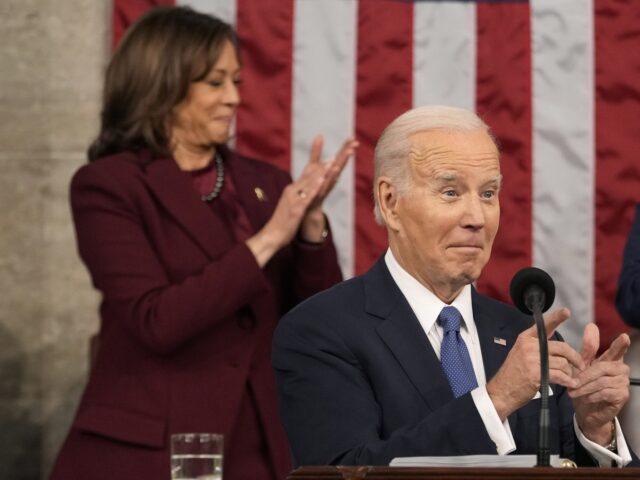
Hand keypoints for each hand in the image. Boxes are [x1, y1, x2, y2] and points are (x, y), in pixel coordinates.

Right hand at [247, 135, 357, 263]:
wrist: (271, 235)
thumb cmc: (281, 223)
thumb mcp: (290, 206)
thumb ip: (296, 198)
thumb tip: (301, 193)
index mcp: (291, 191)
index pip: (306, 177)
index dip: (317, 168)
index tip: (328, 160)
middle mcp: (291, 192)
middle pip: (309, 177)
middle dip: (322, 167)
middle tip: (333, 157)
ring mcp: (293, 200)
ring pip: (309, 183)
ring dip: (320, 173)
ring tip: (330, 164)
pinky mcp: (296, 209)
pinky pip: (306, 197)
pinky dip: (314, 187)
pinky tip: (321, 181)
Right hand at [487, 308, 583, 420]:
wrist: (502, 390)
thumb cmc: (513, 373)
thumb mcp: (521, 353)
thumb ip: (536, 346)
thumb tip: (559, 347)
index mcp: (526, 338)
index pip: (543, 325)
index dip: (557, 317)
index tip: (567, 311)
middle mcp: (529, 346)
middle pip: (562, 347)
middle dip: (574, 357)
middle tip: (580, 364)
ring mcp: (533, 360)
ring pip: (563, 363)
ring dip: (569, 372)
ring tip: (568, 378)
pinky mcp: (537, 374)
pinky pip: (561, 375)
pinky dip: (568, 381)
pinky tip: (570, 384)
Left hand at [569, 325, 630, 444]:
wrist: (587, 411)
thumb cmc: (584, 386)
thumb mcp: (582, 366)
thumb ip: (587, 348)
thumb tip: (592, 325)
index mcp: (611, 360)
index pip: (618, 350)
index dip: (620, 344)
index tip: (624, 337)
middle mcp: (621, 369)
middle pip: (602, 367)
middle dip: (584, 375)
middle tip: (572, 383)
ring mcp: (623, 383)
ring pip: (602, 381)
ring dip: (585, 387)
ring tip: (573, 392)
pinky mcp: (622, 396)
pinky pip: (605, 392)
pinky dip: (592, 395)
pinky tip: (586, 398)